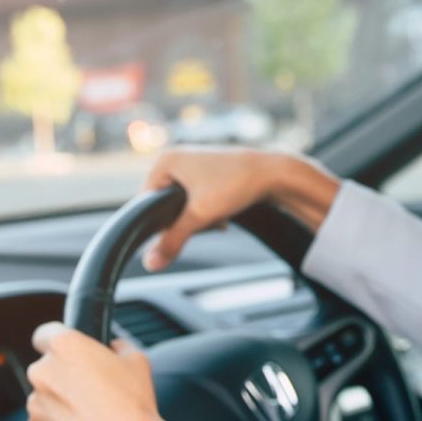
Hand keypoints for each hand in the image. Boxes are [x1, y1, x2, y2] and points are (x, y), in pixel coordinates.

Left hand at [25, 321, 184, 420]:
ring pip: (43, 399)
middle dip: (61, 377)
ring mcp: (36, 404)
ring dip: (58, 404)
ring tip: (88, 416)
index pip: (44, 334)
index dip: (55, 342)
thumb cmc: (134, 406)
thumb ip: (119, 346)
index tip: (65, 353)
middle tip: (87, 390)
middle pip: (45, 369)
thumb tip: (114, 346)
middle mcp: (44, 373)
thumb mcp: (137, 361)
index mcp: (66, 347)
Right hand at [141, 147, 340, 270]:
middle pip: (166, 205)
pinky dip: (208, 209)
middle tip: (207, 221)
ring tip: (218, 216)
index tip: (186, 229)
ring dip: (199, 217)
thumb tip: (150, 264)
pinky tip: (224, 216)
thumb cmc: (236, 185)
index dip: (163, 223)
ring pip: (184, 204)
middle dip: (186, 220)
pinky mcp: (209, 170)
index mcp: (164, 160)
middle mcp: (176, 156)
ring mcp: (193, 162)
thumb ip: (172, 241)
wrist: (275, 173)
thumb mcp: (200, 217)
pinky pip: (198, 198)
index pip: (146, 203)